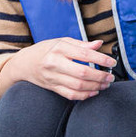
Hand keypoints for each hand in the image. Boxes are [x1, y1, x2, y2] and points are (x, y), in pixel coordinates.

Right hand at [0, 38, 116, 100]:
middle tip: (110, 76)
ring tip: (105, 84)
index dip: (100, 59)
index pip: (84, 54)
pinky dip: (84, 95)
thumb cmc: (46, 50)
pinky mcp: (52, 88)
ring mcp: (53, 77)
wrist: (24, 64)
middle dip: (100, 76)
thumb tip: (99, 44)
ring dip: (95, 86)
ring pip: (77, 86)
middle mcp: (55, 63)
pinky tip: (93, 92)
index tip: (111, 62)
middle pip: (82, 73)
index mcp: (59, 49)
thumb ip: (81, 44)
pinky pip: (70, 94)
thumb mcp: (62, 41)